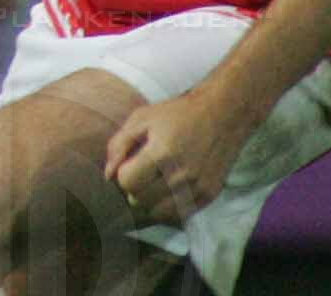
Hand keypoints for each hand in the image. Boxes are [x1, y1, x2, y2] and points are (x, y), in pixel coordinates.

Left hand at [105, 85, 259, 223]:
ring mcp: (198, 188)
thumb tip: (108, 176)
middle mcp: (182, 175)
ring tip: (152, 183)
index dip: (123, 174)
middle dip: (134, 188)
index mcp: (162, 153)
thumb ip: (119, 145)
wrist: (222, 115)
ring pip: (159, 213)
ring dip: (149, 202)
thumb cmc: (176, 114)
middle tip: (140, 173)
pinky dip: (168, 208)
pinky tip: (167, 191)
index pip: (128, 182)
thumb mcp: (141, 119)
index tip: (130, 163)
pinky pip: (180, 215)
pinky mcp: (210, 195)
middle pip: (141, 200)